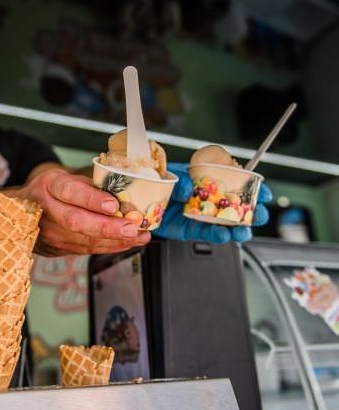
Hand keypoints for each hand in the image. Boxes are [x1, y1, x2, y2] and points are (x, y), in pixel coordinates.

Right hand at [23, 168, 150, 255]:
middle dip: (109, 227)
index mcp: (49, 185)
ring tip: (139, 236)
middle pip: (77, 221)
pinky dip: (108, 247)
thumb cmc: (53, 190)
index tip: (114, 205)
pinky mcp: (56, 249)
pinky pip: (86, 249)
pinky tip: (125, 243)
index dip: (93, 200)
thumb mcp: (67, 179)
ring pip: (84, 240)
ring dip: (115, 240)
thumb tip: (125, 201)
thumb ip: (92, 188)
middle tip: (133, 227)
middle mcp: (46, 210)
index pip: (70, 192)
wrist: (24, 209)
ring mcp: (49, 233)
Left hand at [153, 163, 272, 243]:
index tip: (264, 193)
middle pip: (238, 209)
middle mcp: (211, 201)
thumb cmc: (164, 181)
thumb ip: (183, 180)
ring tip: (242, 231)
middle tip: (258, 216)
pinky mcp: (192, 230)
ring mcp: (203, 216)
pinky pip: (207, 234)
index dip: (254, 189)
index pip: (238, 185)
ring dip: (237, 230)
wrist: (144, 197)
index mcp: (212, 182)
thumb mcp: (175, 173)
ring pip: (226, 225)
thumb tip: (189, 189)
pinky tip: (223, 234)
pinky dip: (217, 235)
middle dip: (252, 214)